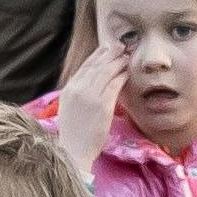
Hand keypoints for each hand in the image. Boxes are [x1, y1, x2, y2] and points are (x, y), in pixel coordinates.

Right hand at [52, 42, 124, 177]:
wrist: (74, 150)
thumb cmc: (74, 133)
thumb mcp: (69, 108)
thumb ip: (78, 93)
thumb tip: (88, 80)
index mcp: (69, 89)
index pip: (84, 67)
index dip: (97, 55)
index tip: (106, 48)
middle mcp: (78, 89)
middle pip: (96, 66)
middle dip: (109, 53)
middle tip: (120, 45)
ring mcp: (90, 97)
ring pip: (106, 72)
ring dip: (117, 62)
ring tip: (126, 56)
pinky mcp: (102, 105)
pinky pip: (114, 85)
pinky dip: (121, 77)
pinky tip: (127, 72)